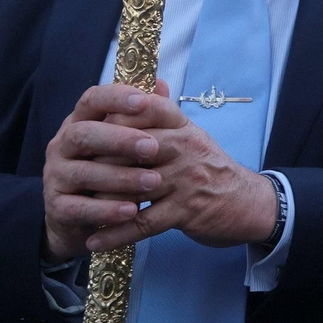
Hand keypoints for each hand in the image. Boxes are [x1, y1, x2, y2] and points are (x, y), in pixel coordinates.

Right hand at [41, 83, 168, 260]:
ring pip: (83, 172)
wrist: (81, 216)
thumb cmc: (110, 168)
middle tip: (153, 147)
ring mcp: (55, 176)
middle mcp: (61, 145)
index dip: (116, 97)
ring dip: (121, 177)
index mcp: (79, 121)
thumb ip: (142, 114)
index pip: (91, 99)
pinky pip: (79, 208)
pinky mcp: (56, 207)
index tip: (143, 102)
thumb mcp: (126, 140)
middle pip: (83, 134)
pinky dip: (107, 210)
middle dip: (120, 139)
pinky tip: (132, 211)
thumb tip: (161, 84)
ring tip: (153, 182)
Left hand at [85, 91, 277, 252]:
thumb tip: (152, 81)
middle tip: (73, 170)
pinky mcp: (187, 211)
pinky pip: (144, 223)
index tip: (87, 128)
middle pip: (131, 146)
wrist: (248, 203)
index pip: (143, 110)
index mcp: (183, 127)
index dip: (113, 118)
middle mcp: (185, 148)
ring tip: (76, 206)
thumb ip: (167, 113)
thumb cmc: (211, 168)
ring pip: (133, 185)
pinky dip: (116, 234)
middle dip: (99, 158)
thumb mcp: (193, 135)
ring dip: (101, 199)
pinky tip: (94, 241)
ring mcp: (185, 180)